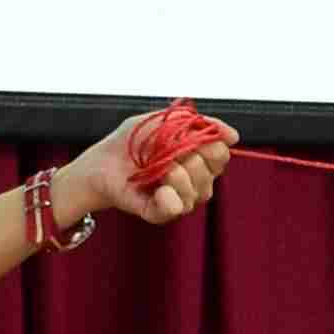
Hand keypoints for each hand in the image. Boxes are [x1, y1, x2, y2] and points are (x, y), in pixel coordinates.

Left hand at [62, 106, 235, 227]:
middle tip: (163, 152)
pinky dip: (168, 196)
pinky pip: (177, 208)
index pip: (221, 155)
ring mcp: (180, 199)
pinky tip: (155, 189)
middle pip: (213, 172)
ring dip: (176, 174)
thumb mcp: (163, 121)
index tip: (186, 138)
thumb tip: (233, 135)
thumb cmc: (130, 142)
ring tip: (154, 169)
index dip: (207, 145)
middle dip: (189, 156)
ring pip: (200, 191)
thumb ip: (198, 123)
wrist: (99, 163)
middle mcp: (194, 182)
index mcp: (197, 159)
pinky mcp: (161, 213)